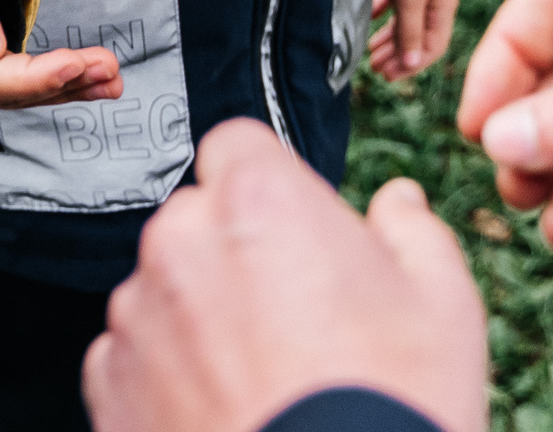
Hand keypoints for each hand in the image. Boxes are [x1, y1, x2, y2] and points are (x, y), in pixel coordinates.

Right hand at [0, 0, 124, 108]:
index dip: (39, 77)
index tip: (81, 63)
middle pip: (10, 94)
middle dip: (65, 84)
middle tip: (111, 69)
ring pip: (21, 96)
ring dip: (73, 87)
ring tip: (113, 78)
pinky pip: (22, 89)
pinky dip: (62, 84)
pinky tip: (98, 81)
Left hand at [85, 120, 488, 431]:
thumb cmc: (385, 411)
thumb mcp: (443, 307)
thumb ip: (412, 233)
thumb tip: (398, 205)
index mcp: (257, 201)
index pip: (238, 148)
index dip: (271, 185)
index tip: (296, 227)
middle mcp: (180, 244)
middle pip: (199, 221)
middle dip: (237, 253)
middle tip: (297, 318)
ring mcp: (137, 317)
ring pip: (165, 291)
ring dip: (200, 317)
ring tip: (264, 378)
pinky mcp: (109, 385)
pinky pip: (135, 359)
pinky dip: (167, 379)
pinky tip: (226, 411)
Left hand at [369, 0, 460, 80]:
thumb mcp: (411, 0)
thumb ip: (410, 31)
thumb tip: (411, 63)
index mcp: (442, 10)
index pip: (432, 48)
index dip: (410, 65)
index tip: (389, 75)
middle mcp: (433, 1)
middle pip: (416, 37)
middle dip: (395, 54)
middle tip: (375, 68)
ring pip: (404, 20)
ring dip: (387, 37)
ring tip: (370, 51)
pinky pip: (394, 0)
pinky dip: (382, 11)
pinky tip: (370, 16)